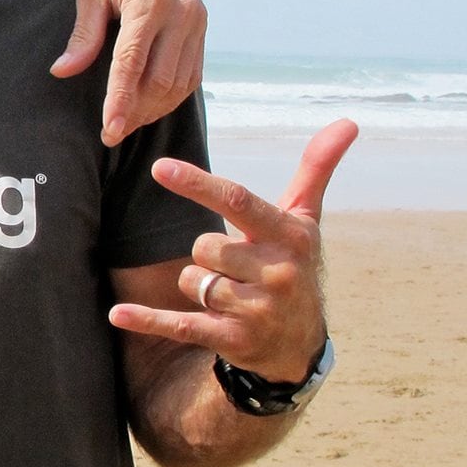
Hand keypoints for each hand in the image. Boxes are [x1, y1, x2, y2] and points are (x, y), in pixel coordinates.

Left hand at [50, 0, 206, 145]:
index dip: (120, 102)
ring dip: (154, 108)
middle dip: (135, 112)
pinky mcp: (203, 24)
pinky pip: (192, 72)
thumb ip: (83, 34)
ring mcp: (196, 19)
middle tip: (111, 133)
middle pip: (160, 80)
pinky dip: (172, 94)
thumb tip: (62, 72)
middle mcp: (180, 12)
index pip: (132, 64)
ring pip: (179, 82)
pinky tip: (150, 104)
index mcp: (148, 1)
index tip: (109, 131)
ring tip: (127, 122)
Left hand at [109, 120, 357, 381]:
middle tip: (234, 266)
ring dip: (197, 285)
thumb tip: (348, 121)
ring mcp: (256, 309)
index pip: (237, 201)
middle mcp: (278, 272)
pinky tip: (118, 314)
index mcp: (289, 236)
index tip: (159, 167)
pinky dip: (147, 319)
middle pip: (204, 246)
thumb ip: (316, 170)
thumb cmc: (294, 266)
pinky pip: (180, 323)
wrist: (300, 344)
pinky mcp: (233, 339)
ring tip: (229, 294)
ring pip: (193, 281)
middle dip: (206, 254)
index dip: (197, 184)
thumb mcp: (306, 221)